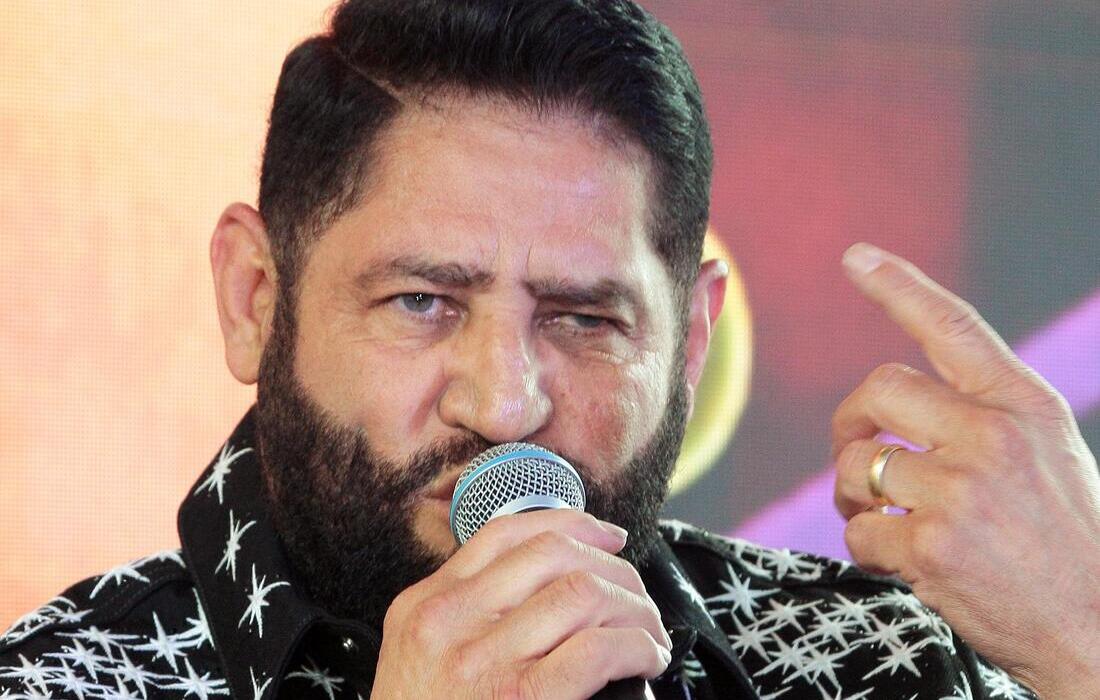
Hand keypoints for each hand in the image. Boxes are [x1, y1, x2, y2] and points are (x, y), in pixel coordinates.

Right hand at [370, 509, 672, 698]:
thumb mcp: (421, 659)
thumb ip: (467, 616)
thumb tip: (552, 582)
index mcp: (423, 606)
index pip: (504, 535)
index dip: (571, 524)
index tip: (607, 536)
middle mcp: (447, 622)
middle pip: (552, 555)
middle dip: (613, 568)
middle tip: (637, 597)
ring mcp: (479, 662)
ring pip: (582, 593)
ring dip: (634, 609)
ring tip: (648, 634)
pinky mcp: (519, 699)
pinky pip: (597, 649)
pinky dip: (636, 646)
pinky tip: (646, 659)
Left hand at [831, 243, 1099, 697]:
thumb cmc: (1070, 543)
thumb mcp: (1048, 455)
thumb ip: (986, 419)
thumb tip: (902, 406)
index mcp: (1025, 406)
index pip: (953, 327)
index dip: (899, 286)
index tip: (856, 257)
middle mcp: (993, 437)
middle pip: (879, 389)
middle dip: (851, 422)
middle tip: (855, 455)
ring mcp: (961, 491)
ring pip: (857, 463)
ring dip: (853, 493)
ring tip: (880, 517)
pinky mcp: (931, 547)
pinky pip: (859, 530)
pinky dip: (866, 547)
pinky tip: (898, 560)